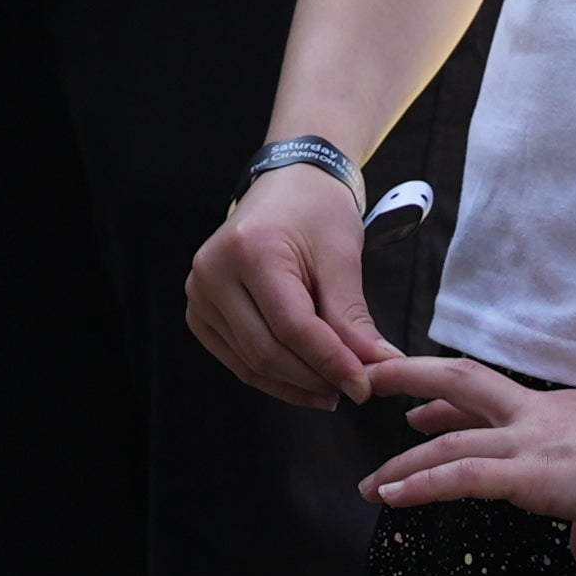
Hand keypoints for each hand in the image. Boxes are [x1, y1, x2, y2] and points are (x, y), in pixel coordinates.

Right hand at [186, 164, 388, 405]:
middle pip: (266, 351)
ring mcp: (199, 295)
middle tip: (354, 388)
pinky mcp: (199, 313)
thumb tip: (376, 367)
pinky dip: (273, 378)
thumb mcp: (341, 255)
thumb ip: (353, 316)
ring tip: (334, 388)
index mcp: (248, 250)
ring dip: (295, 385)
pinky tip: (305, 382)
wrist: (287, 186)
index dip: (331, 361)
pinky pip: (237, 361)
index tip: (364, 385)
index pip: (292, 325)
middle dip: (314, 377)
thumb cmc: (315, 211)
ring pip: (250, 363)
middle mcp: (212, 273)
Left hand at [352, 353, 575, 567]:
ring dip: (401, 465)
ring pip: (450, 443)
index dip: (447, 404)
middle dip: (407, 384)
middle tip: (368, 390)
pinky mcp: (534, 474)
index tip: (417, 410)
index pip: (489, 400)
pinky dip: (423, 484)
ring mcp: (532, 443)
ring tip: (368, 488)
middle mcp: (536, 418)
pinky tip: (393, 496)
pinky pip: (464, 476)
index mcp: (557, 414)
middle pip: (458, 384)